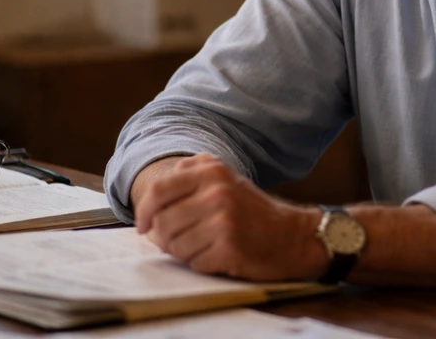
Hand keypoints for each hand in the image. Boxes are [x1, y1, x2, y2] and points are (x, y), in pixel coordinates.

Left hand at [132, 153, 327, 280]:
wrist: (292, 236)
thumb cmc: (251, 211)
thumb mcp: (223, 178)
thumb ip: (189, 175)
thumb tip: (150, 203)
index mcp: (212, 171)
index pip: (159, 190)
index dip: (143, 211)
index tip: (143, 225)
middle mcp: (218, 192)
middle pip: (162, 223)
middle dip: (166, 238)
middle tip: (185, 239)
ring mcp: (225, 220)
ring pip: (175, 246)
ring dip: (185, 252)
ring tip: (207, 245)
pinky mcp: (230, 247)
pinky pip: (194, 263)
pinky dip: (202, 264)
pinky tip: (220, 254)